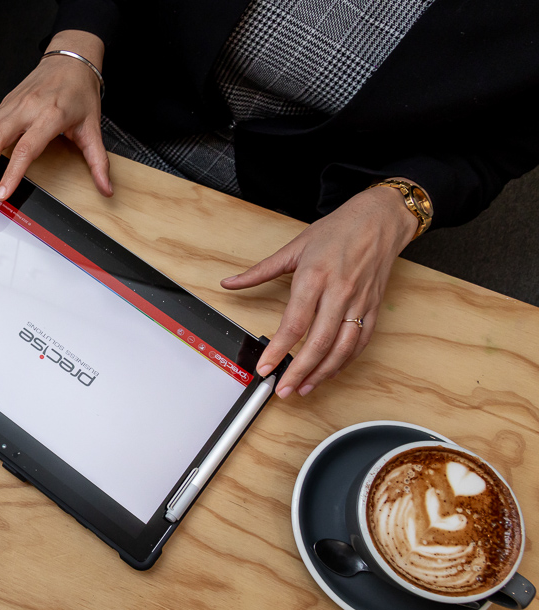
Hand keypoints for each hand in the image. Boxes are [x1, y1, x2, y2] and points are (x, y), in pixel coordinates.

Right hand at [0, 30, 110, 201]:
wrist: (71, 60)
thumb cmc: (80, 91)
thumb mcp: (93, 127)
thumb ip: (98, 161)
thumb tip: (106, 188)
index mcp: (51, 115)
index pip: (25, 149)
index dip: (12, 172)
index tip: (3, 191)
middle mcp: (28, 108)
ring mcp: (14, 103)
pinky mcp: (5, 102)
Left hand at [221, 185, 420, 397]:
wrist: (379, 219)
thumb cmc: (336, 231)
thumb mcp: (294, 247)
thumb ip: (260, 271)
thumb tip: (230, 283)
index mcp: (315, 277)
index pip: (294, 323)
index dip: (279, 350)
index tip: (266, 368)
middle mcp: (338, 292)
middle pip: (319, 342)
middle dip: (300, 371)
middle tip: (283, 389)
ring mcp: (359, 302)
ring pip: (342, 347)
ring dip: (323, 373)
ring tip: (305, 388)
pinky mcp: (374, 308)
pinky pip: (361, 342)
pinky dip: (345, 361)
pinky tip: (330, 371)